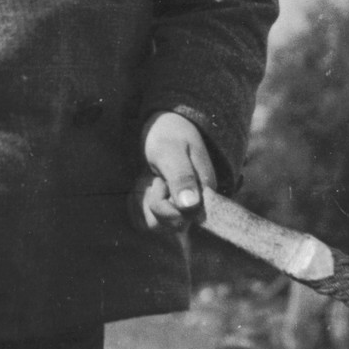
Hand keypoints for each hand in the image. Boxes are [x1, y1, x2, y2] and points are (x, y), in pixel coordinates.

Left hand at [127, 110, 216, 231]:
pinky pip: (153, 218)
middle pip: (171, 225)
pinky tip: (146, 184)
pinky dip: (144, 203)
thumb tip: (191, 206)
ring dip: (149, 202)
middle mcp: (197, 203)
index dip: (162, 205)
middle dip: (155, 202)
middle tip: (155, 177)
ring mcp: (184, 204)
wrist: (164, 123)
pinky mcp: (171, 204)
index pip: (181, 219)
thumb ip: (182, 177)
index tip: (158, 181)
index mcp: (204, 191)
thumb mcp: (171, 151)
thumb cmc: (169, 133)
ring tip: (152, 179)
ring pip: (160, 224)